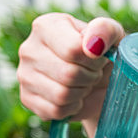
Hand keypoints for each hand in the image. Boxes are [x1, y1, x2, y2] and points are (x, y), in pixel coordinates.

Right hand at [17, 13, 124, 130]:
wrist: (99, 82)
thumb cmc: (103, 55)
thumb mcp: (112, 36)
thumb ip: (106, 30)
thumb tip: (93, 45)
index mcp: (46, 26)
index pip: (73, 50)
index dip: (94, 60)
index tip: (98, 57)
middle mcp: (29, 49)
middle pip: (68, 74)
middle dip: (90, 78)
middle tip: (92, 73)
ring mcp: (24, 75)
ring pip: (62, 95)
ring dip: (81, 93)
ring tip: (83, 83)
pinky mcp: (27, 99)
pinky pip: (56, 111)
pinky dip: (72, 108)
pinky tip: (74, 97)